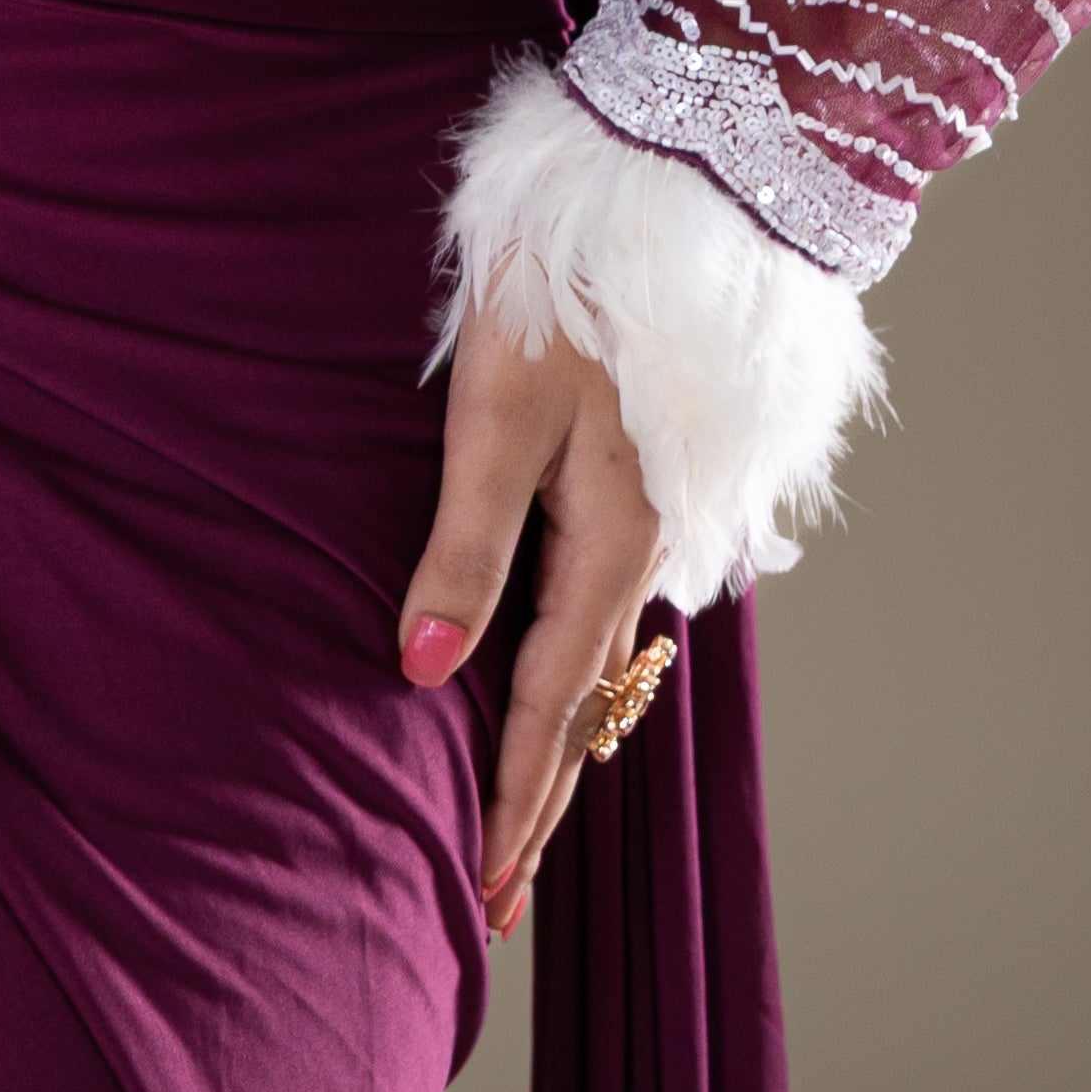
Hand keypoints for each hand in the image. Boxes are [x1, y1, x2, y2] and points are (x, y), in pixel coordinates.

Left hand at [395, 313, 662, 945]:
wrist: (668, 191)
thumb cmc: (568, 290)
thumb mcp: (499, 413)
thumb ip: (464, 544)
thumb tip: (422, 672)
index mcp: (613, 542)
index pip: (550, 706)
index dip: (514, 803)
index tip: (485, 895)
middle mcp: (644, 544)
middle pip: (587, 704)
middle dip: (542, 802)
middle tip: (503, 900)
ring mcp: (650, 514)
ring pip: (602, 659)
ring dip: (563, 744)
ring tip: (526, 816)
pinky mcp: (639, 479)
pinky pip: (609, 609)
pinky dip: (578, 673)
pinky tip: (560, 680)